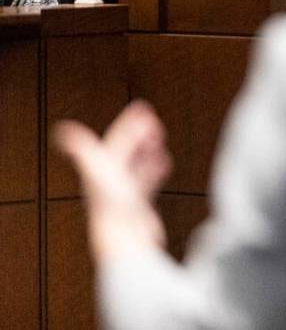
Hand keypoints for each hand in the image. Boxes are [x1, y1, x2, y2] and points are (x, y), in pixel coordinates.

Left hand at [54, 100, 171, 260]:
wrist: (125, 237)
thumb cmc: (110, 207)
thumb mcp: (96, 170)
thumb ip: (82, 148)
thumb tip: (63, 129)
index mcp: (101, 168)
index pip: (116, 138)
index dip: (129, 123)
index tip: (141, 108)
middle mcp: (111, 178)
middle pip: (127, 149)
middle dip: (139, 134)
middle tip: (151, 121)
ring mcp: (126, 190)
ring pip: (138, 164)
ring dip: (148, 150)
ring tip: (157, 140)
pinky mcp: (139, 203)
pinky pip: (148, 181)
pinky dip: (156, 169)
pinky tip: (162, 164)